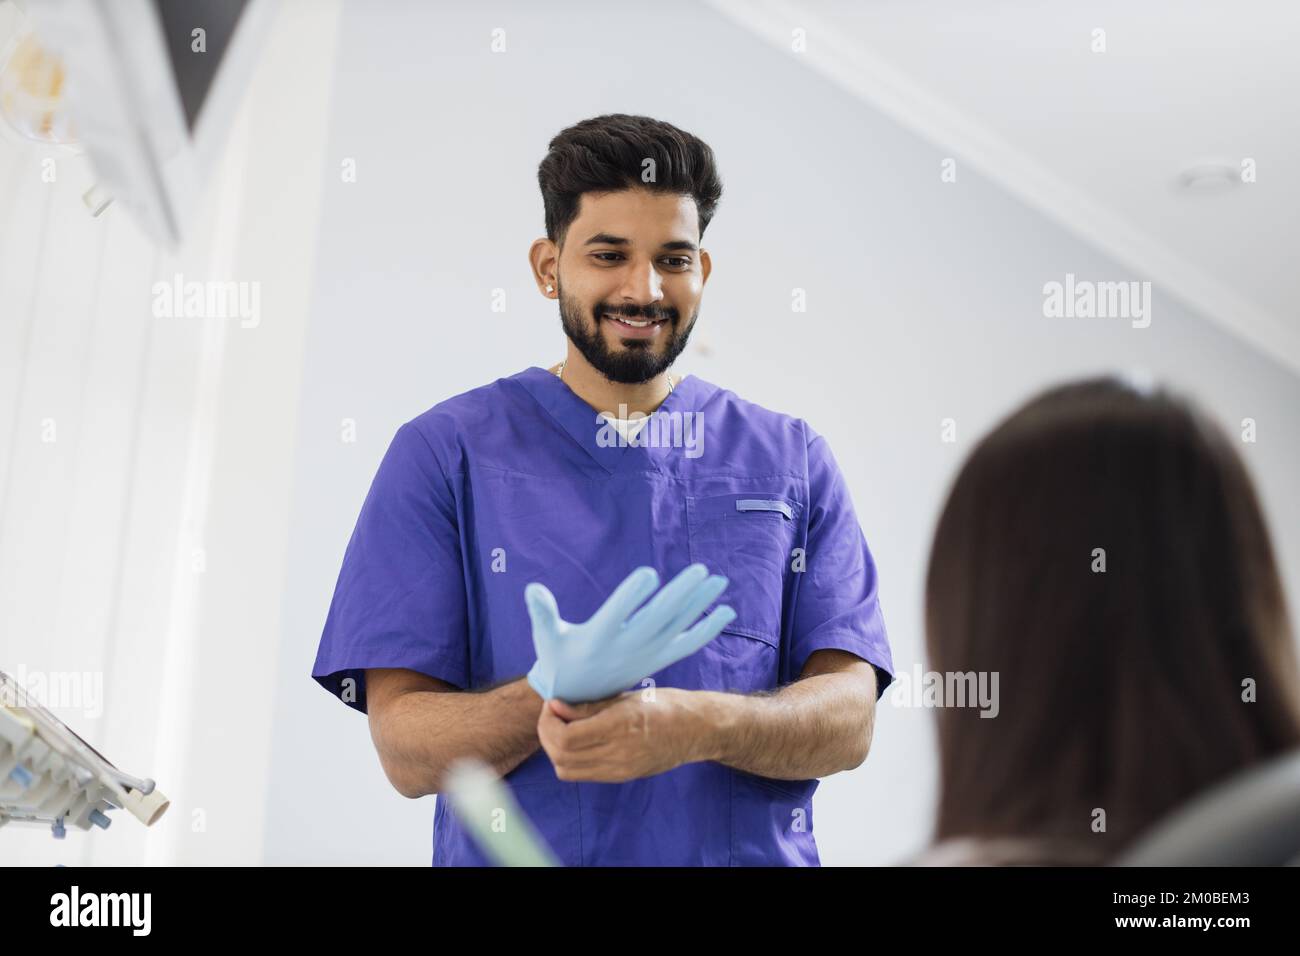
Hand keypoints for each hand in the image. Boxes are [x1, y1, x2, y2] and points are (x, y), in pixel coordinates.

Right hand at [525, 563, 734, 702]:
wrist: (577, 698)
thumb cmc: (558, 658)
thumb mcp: (546, 637)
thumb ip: (543, 613)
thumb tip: (532, 589)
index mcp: (597, 638)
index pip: (616, 615)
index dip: (631, 596)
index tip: (648, 574)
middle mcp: (626, 648)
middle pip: (657, 619)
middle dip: (680, 594)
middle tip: (700, 569)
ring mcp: (646, 655)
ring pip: (677, 628)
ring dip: (699, 605)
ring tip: (718, 580)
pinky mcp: (658, 659)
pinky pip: (687, 644)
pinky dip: (707, 629)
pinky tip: (726, 611)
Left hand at [537, 688, 705, 781]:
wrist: (696, 730)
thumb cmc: (665, 705)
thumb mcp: (626, 697)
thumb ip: (589, 705)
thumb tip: (555, 706)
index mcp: (621, 726)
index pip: (567, 738)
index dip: (549, 722)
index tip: (552, 704)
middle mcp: (619, 753)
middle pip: (561, 756)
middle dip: (547, 735)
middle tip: (552, 714)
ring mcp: (620, 770)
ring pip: (567, 770)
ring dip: (555, 750)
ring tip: (562, 728)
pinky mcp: (621, 777)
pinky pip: (582, 774)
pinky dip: (570, 759)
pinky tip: (577, 740)